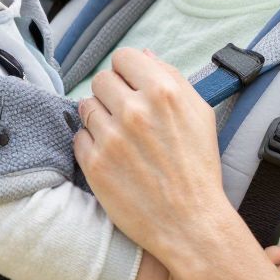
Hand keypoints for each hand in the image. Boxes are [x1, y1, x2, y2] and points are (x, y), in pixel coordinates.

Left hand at [74, 47, 237, 271]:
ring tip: (120, 139)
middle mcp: (134, 111)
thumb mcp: (199, 115)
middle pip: (101, 80)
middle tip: (125, 115)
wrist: (190, 222)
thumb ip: (173, 79)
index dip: (127, 71)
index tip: (131, 86)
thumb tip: (145, 57)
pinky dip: (93, 145)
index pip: (124, 57)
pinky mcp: (94, 164)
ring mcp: (111, 138)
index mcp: (163, 92)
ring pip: (86, 106)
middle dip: (111, 94)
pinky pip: (79, 138)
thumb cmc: (198, 169)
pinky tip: (114, 159)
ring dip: (100, 118)